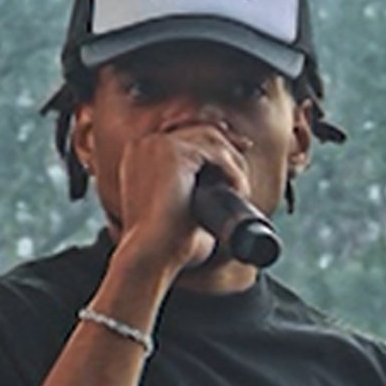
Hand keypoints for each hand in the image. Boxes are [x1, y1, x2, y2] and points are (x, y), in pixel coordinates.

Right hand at [109, 121, 253, 277]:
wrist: (150, 256)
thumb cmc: (163, 245)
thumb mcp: (178, 210)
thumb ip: (195, 191)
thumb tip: (225, 189)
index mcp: (140, 157)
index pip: (183, 134)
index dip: (213, 144)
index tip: (235, 160)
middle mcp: (144, 145)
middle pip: (199, 129)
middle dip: (229, 146)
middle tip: (246, 167)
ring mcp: (157, 145)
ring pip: (211, 138)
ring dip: (234, 163)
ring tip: (241, 190)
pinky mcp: (174, 152)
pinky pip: (216, 151)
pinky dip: (233, 171)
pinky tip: (238, 190)